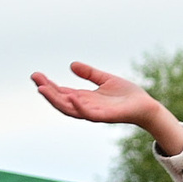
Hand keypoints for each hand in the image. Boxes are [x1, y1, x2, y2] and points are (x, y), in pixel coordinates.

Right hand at [31, 62, 182, 154]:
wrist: (147, 107)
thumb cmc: (128, 95)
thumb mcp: (105, 79)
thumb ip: (90, 73)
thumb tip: (71, 65)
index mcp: (85, 98)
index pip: (62, 92)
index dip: (49, 85)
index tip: (36, 75)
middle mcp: (87, 107)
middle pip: (61, 101)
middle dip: (47, 91)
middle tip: (35, 79)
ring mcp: (95, 113)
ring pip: (70, 109)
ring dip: (56, 100)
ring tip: (43, 89)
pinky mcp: (106, 117)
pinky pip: (89, 114)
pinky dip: (79, 107)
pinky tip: (71, 96)